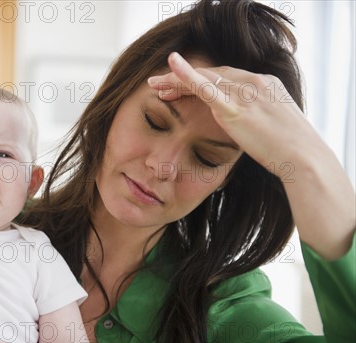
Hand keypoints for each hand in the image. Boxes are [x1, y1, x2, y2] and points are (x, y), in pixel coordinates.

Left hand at [147, 52, 319, 173]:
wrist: (303, 158)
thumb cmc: (291, 150)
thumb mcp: (274, 127)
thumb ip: (257, 119)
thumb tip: (248, 126)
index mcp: (265, 84)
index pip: (226, 76)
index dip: (199, 79)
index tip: (179, 86)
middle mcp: (255, 82)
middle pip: (212, 74)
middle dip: (182, 78)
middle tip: (158, 84)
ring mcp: (246, 93)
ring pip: (204, 79)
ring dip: (176, 81)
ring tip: (154, 86)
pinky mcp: (236, 108)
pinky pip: (207, 89)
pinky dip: (187, 77)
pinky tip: (171, 70)